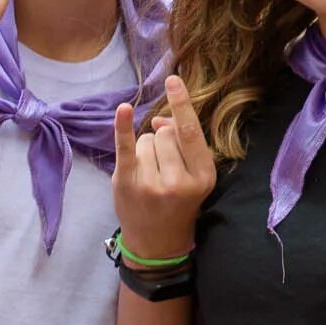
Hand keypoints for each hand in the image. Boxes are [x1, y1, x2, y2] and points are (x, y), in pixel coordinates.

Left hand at [112, 76, 215, 261]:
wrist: (158, 243)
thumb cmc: (178, 204)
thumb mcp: (192, 177)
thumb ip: (183, 146)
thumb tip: (161, 120)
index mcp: (203, 176)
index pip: (190, 132)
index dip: (181, 105)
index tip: (174, 80)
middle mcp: (179, 181)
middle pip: (165, 133)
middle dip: (162, 141)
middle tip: (163, 170)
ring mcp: (152, 185)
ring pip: (146, 140)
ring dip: (145, 150)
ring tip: (149, 176)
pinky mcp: (127, 184)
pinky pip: (125, 147)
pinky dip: (122, 127)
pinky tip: (122, 110)